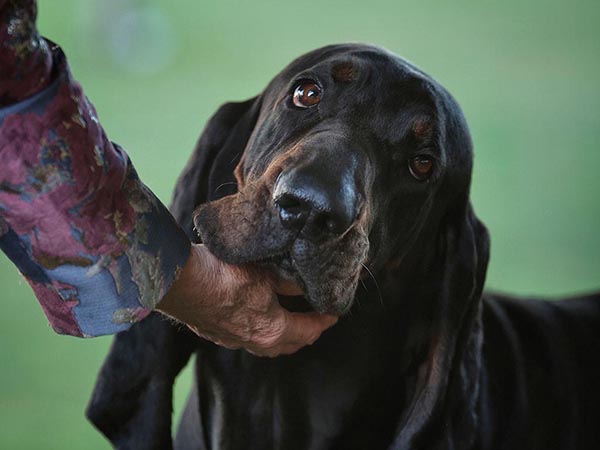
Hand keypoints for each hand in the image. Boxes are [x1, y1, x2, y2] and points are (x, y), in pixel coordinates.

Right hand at [156, 244, 337, 356]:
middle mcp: (255, 342)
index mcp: (273, 330)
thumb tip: (305, 286)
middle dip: (306, 333)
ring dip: (284, 335)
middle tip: (316, 319)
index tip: (333, 314)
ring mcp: (234, 341)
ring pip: (268, 345)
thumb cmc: (225, 275)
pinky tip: (260, 318)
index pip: (309, 330)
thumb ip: (290, 283)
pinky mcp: (217, 334)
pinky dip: (263, 332)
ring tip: (292, 320)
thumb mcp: (268, 273)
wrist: (182, 281)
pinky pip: (248, 339)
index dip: (324, 321)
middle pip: (290, 344)